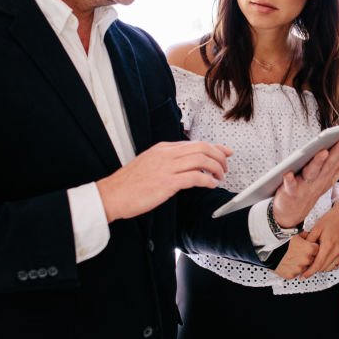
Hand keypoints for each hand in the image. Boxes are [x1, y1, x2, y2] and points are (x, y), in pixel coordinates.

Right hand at [97, 140, 231, 221]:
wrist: (112, 195)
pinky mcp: (166, 183)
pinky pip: (195, 177)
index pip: (195, 143)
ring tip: (219, 177)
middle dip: (219, 157)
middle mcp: (166, 154)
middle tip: (225, 168)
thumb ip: (168, 161)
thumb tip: (187, 163)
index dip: (215, 147)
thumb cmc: (129, 184)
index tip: (226, 152)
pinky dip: (207, 181)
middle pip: (202, 148)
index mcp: (163, 149)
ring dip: (216, 169)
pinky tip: (211, 185)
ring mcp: (166, 167)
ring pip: (202, 160)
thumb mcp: (149, 164)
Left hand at [271, 130, 338, 227]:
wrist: (291, 213)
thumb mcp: (326, 178)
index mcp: (328, 175)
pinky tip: (288, 174)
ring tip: (323, 152)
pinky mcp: (290, 192)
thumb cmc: (308, 189)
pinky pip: (290, 186)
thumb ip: (337, 164)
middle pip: (330, 163)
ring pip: (313, 172)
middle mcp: (319, 180)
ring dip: (318, 162)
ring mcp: (305, 186)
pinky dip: (289, 180)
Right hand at [274, 232, 318, 279]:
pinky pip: (295, 273)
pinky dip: (292, 269)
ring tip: (292, 258)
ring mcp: (300, 268)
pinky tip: (288, 264)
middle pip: (311, 259)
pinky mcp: (292, 275)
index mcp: (310, 249)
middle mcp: (307, 260)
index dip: (311, 247)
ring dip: (300, 264)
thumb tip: (308, 235)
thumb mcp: (294, 234)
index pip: (316, 249)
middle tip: (298, 253)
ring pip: (304, 267)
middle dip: (306, 256)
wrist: (268, 251)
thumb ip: (305, 235)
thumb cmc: (281, 242)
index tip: (307, 247)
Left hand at [302, 201, 338, 276]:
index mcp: (329, 245)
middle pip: (323, 267)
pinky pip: (338, 264)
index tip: (303, 276)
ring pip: (331, 267)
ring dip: (322, 269)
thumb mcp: (317, 228)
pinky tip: (325, 263)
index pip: (318, 264)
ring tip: (315, 265)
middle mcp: (337, 250)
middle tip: (306, 270)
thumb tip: (301, 249)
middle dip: (314, 270)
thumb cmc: (331, 219)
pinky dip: (331, 266)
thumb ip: (309, 240)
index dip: (309, 272)